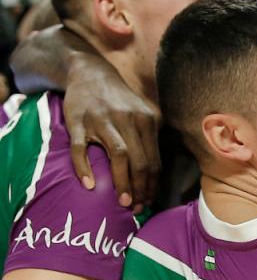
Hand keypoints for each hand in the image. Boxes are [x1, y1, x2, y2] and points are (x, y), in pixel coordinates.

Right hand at [64, 52, 159, 210]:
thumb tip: (155, 176)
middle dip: (141, 189)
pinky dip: (84, 168)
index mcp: (147, 120)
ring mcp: (102, 120)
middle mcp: (128, 119)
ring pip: (119, 155)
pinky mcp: (78, 121)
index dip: (152, 185)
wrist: (88, 72)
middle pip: (140, 161)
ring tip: (123, 202)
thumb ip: (150, 138)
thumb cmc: (118, 101)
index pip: (154, 160)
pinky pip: (81, 148)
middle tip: (136, 208)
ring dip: (122, 182)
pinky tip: (89, 185)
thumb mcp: (142, 113)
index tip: (149, 202)